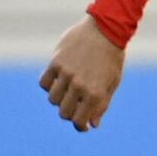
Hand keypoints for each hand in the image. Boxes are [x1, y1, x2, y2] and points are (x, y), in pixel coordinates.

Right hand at [40, 16, 124, 131]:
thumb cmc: (111, 58)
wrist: (106, 30)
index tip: (81, 124)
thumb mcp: (112, 83)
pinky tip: (57, 81)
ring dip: (58, 99)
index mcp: (96, 93)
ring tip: (67, 91)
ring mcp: (66, 74)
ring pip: (53, 99)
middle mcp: (79, 85)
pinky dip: (48, 86)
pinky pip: (44, 83)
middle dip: (69, 113)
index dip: (80, 126)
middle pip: (64, 112)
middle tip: (75, 106)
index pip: (79, 121)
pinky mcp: (56, 62)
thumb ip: (102, 105)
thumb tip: (92, 125)